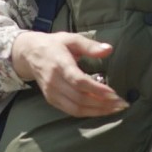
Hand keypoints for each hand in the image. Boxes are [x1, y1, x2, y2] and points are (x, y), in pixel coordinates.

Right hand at [11, 31, 128, 117]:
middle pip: (80, 98)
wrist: (29, 54)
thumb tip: (109, 49)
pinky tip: (101, 110)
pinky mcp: (51, 100)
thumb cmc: (54, 44)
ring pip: (76, 108)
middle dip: (103, 104)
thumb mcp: (71, 38)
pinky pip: (71, 111)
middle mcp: (54, 81)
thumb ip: (90, 45)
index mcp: (60, 64)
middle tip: (122, 103)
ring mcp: (52, 93)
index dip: (97, 89)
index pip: (79, 81)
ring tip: (115, 109)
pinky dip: (88, 113)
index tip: (114, 93)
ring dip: (97, 111)